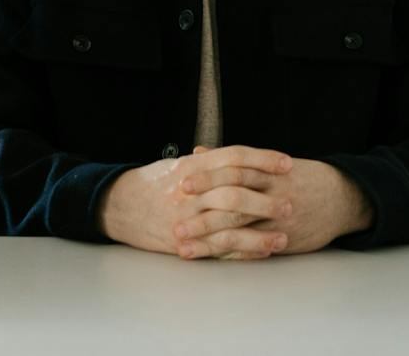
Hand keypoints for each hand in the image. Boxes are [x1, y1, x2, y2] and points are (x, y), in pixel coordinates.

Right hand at [98, 145, 295, 260]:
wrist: (118, 205)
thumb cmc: (152, 183)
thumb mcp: (178, 164)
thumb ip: (209, 161)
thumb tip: (242, 159)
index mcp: (191, 165)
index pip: (233, 157)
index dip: (262, 158)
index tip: (286, 162)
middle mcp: (190, 190)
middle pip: (234, 190)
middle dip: (265, 198)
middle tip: (290, 201)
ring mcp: (186, 216)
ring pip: (229, 222)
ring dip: (260, 231)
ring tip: (284, 233)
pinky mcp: (184, 240)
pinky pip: (219, 247)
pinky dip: (243, 249)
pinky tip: (262, 250)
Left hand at [175, 150, 373, 258]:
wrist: (342, 197)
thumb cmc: (298, 177)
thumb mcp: (269, 163)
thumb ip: (232, 160)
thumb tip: (197, 152)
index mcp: (267, 171)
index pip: (233, 170)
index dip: (206, 176)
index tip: (181, 182)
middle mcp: (272, 194)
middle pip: (233, 202)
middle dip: (203, 214)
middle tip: (176, 221)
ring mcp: (278, 221)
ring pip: (240, 230)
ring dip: (209, 239)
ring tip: (184, 245)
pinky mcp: (284, 241)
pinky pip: (253, 250)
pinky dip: (230, 254)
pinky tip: (209, 257)